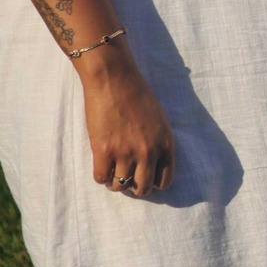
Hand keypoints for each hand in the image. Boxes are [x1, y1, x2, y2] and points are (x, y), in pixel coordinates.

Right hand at [78, 46, 175, 196]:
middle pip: (143, 188)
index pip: (165, 181)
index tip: (144, 176)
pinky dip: (101, 176)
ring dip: (115, 182)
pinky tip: (101, 165)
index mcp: (166, 143)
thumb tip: (150, 165)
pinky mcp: (104, 151)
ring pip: (120, 186)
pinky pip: (101, 178)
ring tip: (112, 170)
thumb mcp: (159, 120)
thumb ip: (158, 143)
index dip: (153, 182)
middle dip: (134, 186)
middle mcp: (148, 152)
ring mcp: (126, 153)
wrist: (114, 78)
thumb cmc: (136, 94)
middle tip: (126, 177)